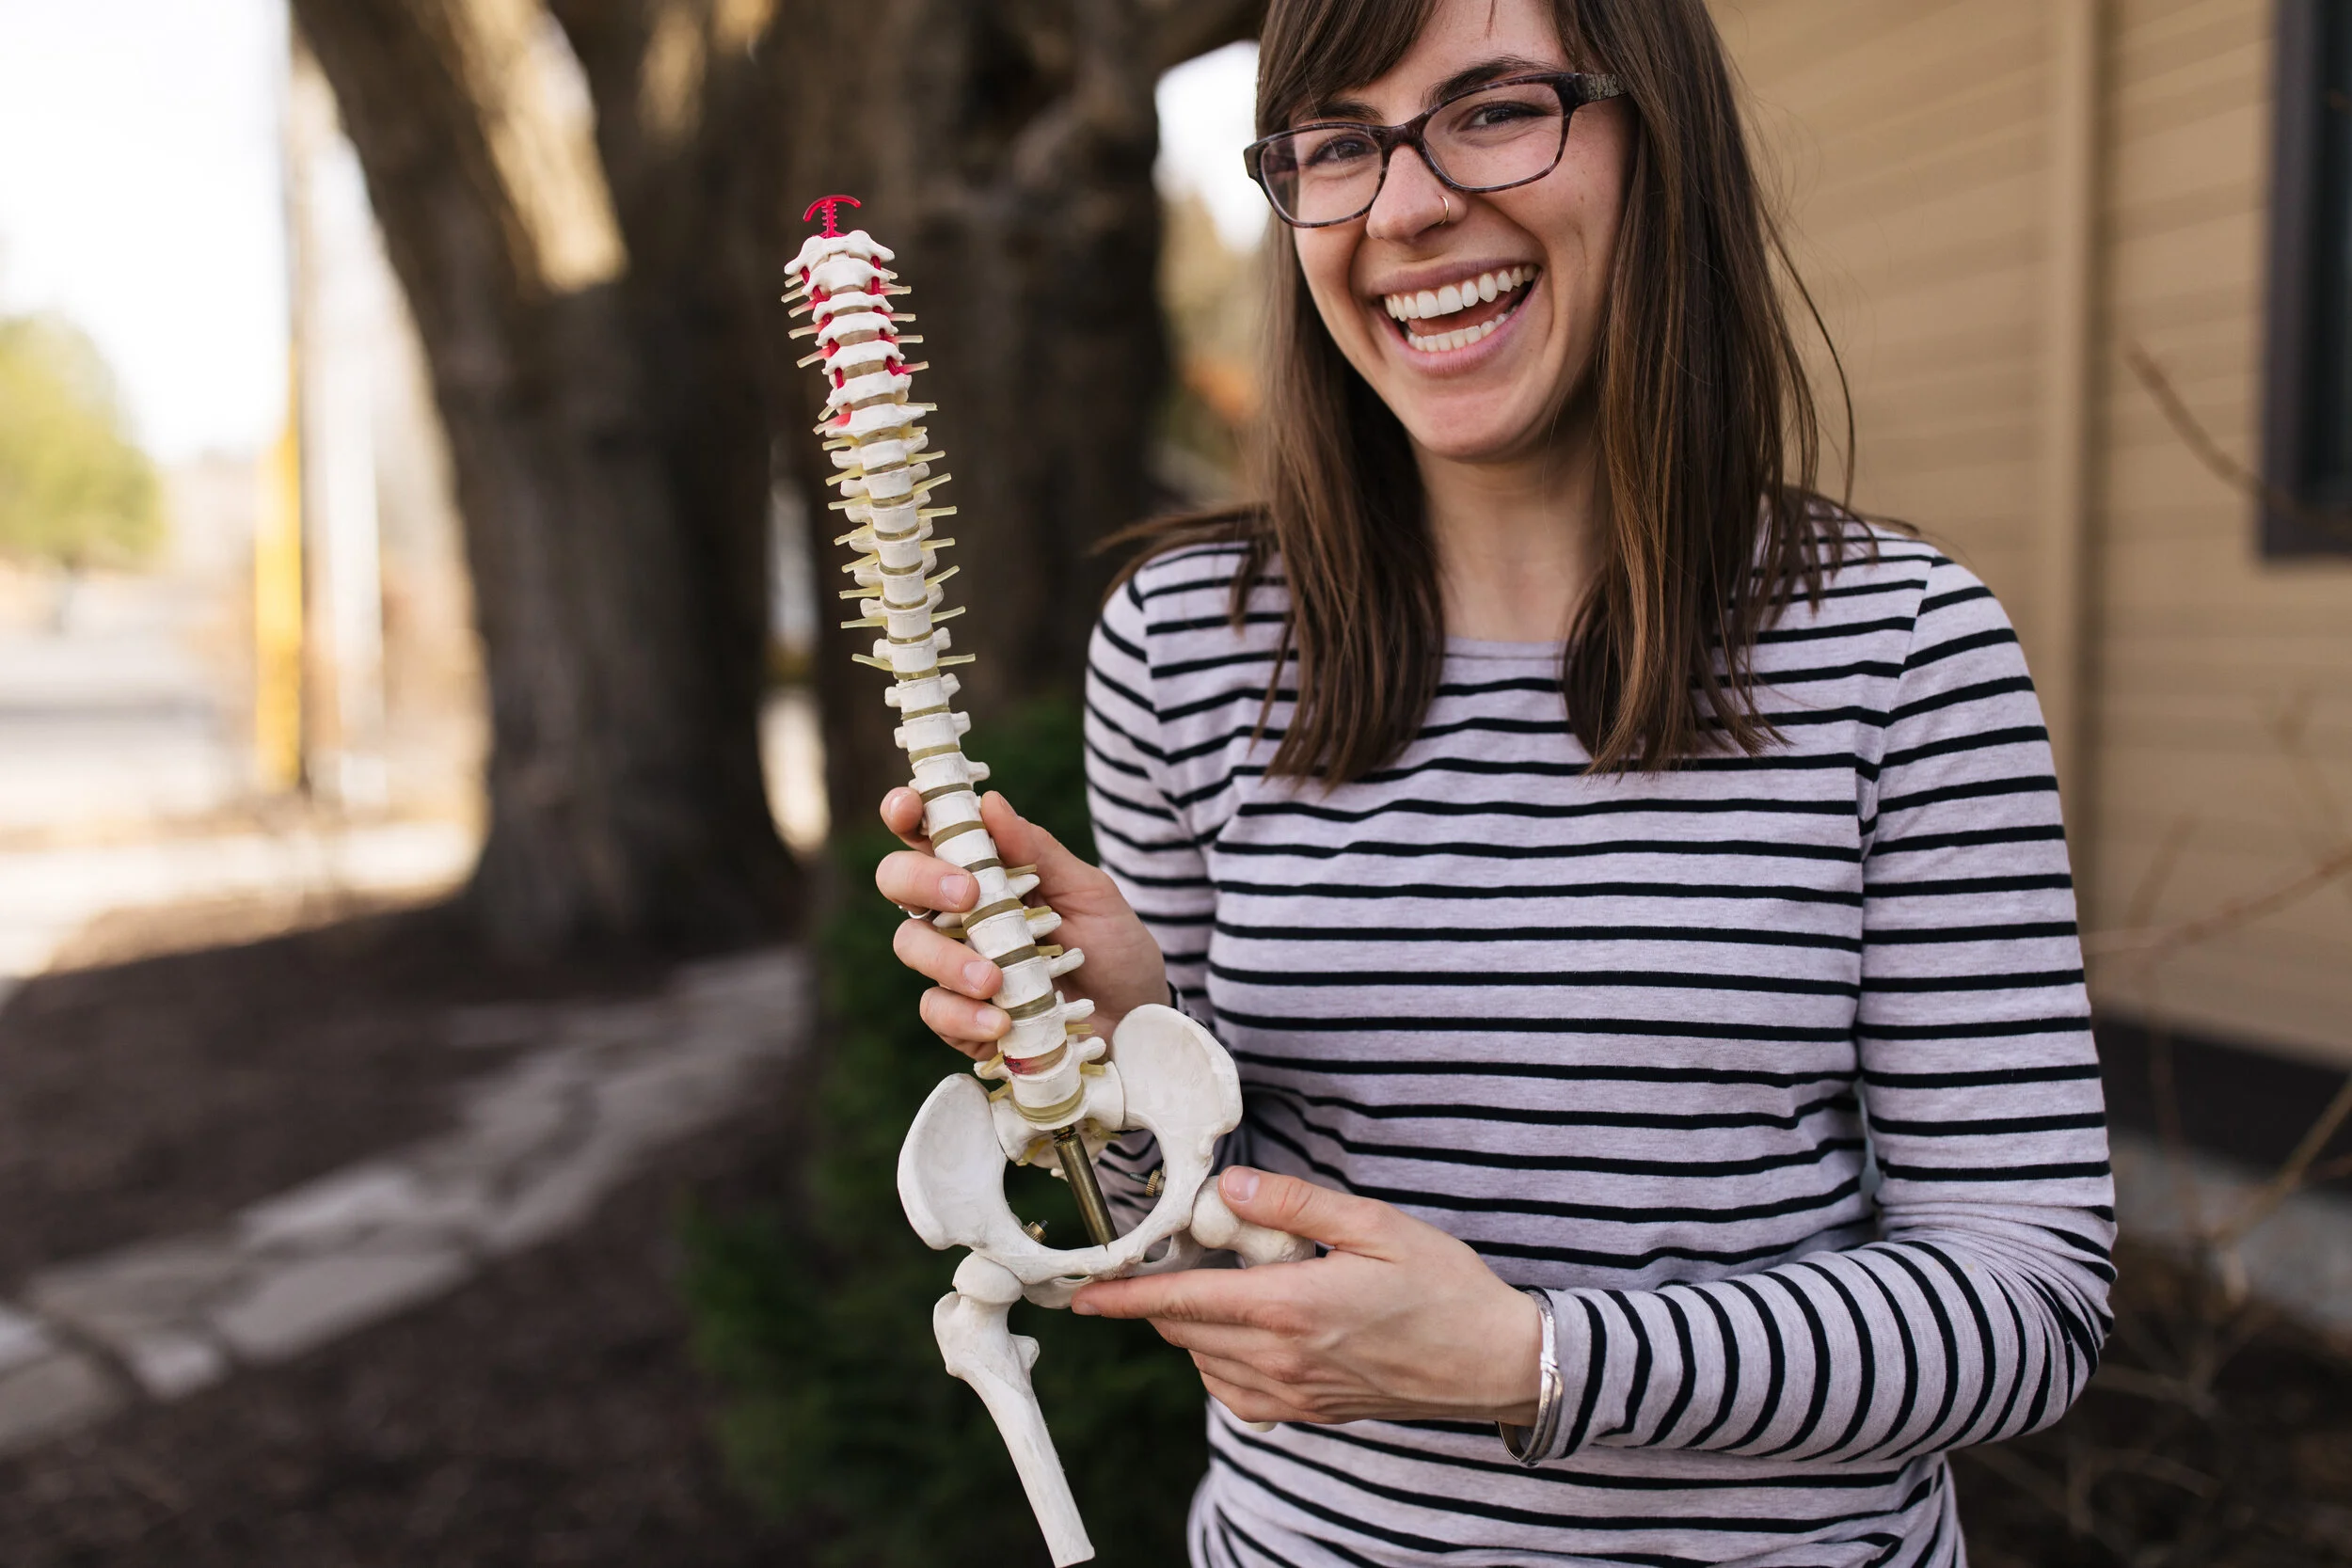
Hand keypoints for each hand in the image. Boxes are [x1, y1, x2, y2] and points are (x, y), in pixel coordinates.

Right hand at [874, 788, 1169, 1061]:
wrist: (1137, 1020)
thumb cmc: (1112, 948)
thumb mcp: (1089, 893)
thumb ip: (1039, 851)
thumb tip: (991, 803)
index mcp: (984, 871)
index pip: (929, 832)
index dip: (905, 812)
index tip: (908, 807)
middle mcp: (958, 913)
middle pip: (898, 880)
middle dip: (920, 879)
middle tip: (967, 895)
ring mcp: (954, 965)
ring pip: (910, 945)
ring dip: (946, 959)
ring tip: (994, 980)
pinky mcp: (961, 1018)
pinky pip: (936, 1011)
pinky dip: (963, 1017)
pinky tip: (999, 1023)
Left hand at [1069, 1168, 1542, 1426]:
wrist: (1495, 1361)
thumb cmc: (1444, 1287)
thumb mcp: (1374, 1225)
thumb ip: (1293, 1204)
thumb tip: (1224, 1192)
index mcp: (1291, 1308)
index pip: (1181, 1303)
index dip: (1123, 1297)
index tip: (1083, 1293)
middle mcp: (1281, 1360)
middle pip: (1183, 1332)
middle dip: (1162, 1297)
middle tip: (1177, 1255)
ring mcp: (1293, 1395)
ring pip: (1205, 1362)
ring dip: (1196, 1326)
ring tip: (1231, 1285)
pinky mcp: (1308, 1413)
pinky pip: (1236, 1392)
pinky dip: (1223, 1361)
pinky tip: (1253, 1330)